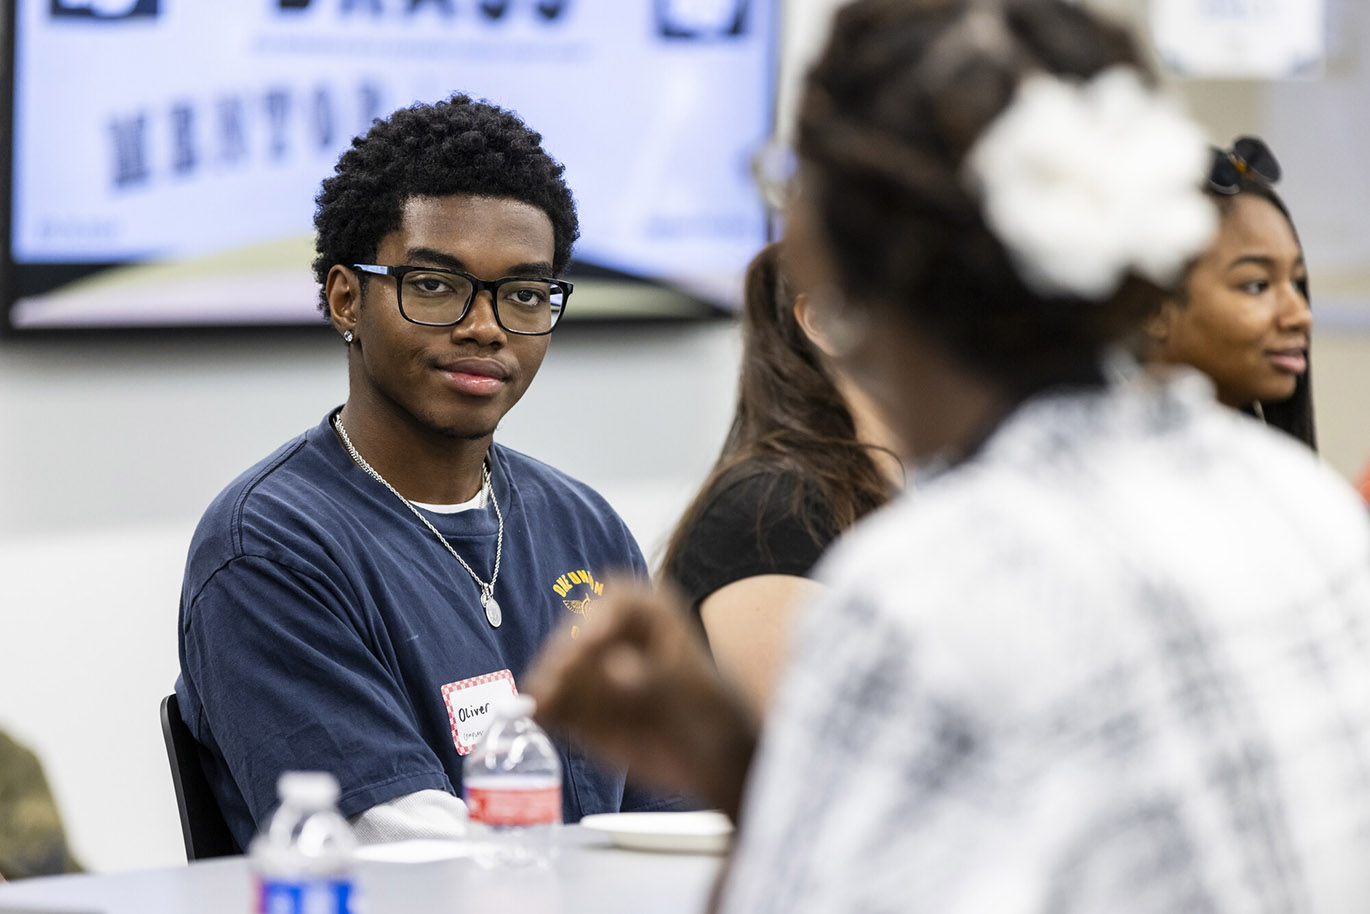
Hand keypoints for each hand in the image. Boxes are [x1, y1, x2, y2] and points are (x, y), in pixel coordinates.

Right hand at [524, 578, 757, 819]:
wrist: (713, 759)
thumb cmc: (714, 713)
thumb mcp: (693, 692)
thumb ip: (656, 679)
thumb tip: (616, 669)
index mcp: (651, 614)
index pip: (620, 599)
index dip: (600, 615)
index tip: (591, 640)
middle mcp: (614, 636)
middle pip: (580, 632)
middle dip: (566, 653)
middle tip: (560, 675)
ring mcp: (592, 672)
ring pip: (560, 669)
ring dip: (547, 682)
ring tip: (544, 701)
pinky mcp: (577, 707)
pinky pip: (555, 704)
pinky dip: (545, 710)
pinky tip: (540, 717)